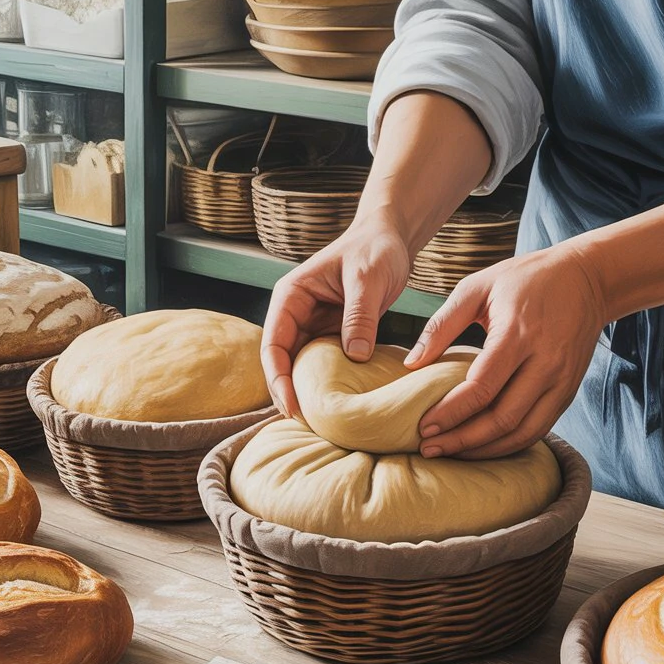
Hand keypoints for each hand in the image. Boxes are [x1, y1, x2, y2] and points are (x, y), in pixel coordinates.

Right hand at [261, 214, 410, 417]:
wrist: (390, 239)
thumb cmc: (374, 249)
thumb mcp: (367, 279)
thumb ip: (359, 316)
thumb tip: (354, 355)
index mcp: (290, 297)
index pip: (273, 344)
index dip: (279, 378)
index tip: (292, 406)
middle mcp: (295, 313)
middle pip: (282, 361)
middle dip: (288, 393)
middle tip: (305, 425)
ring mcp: (313, 326)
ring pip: (301, 367)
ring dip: (306, 393)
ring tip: (318, 423)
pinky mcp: (332, 334)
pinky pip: (323, 365)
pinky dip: (326, 385)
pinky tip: (335, 406)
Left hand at [406, 242, 608, 458]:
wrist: (586, 278)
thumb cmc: (526, 279)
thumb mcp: (478, 287)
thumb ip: (441, 325)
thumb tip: (410, 363)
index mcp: (518, 335)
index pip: (482, 388)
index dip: (450, 413)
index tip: (424, 426)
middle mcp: (545, 363)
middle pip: (502, 418)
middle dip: (462, 440)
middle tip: (429, 448)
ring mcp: (561, 381)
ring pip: (522, 433)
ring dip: (484, 450)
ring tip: (451, 452)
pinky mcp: (568, 392)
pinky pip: (538, 430)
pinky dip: (508, 445)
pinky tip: (481, 446)